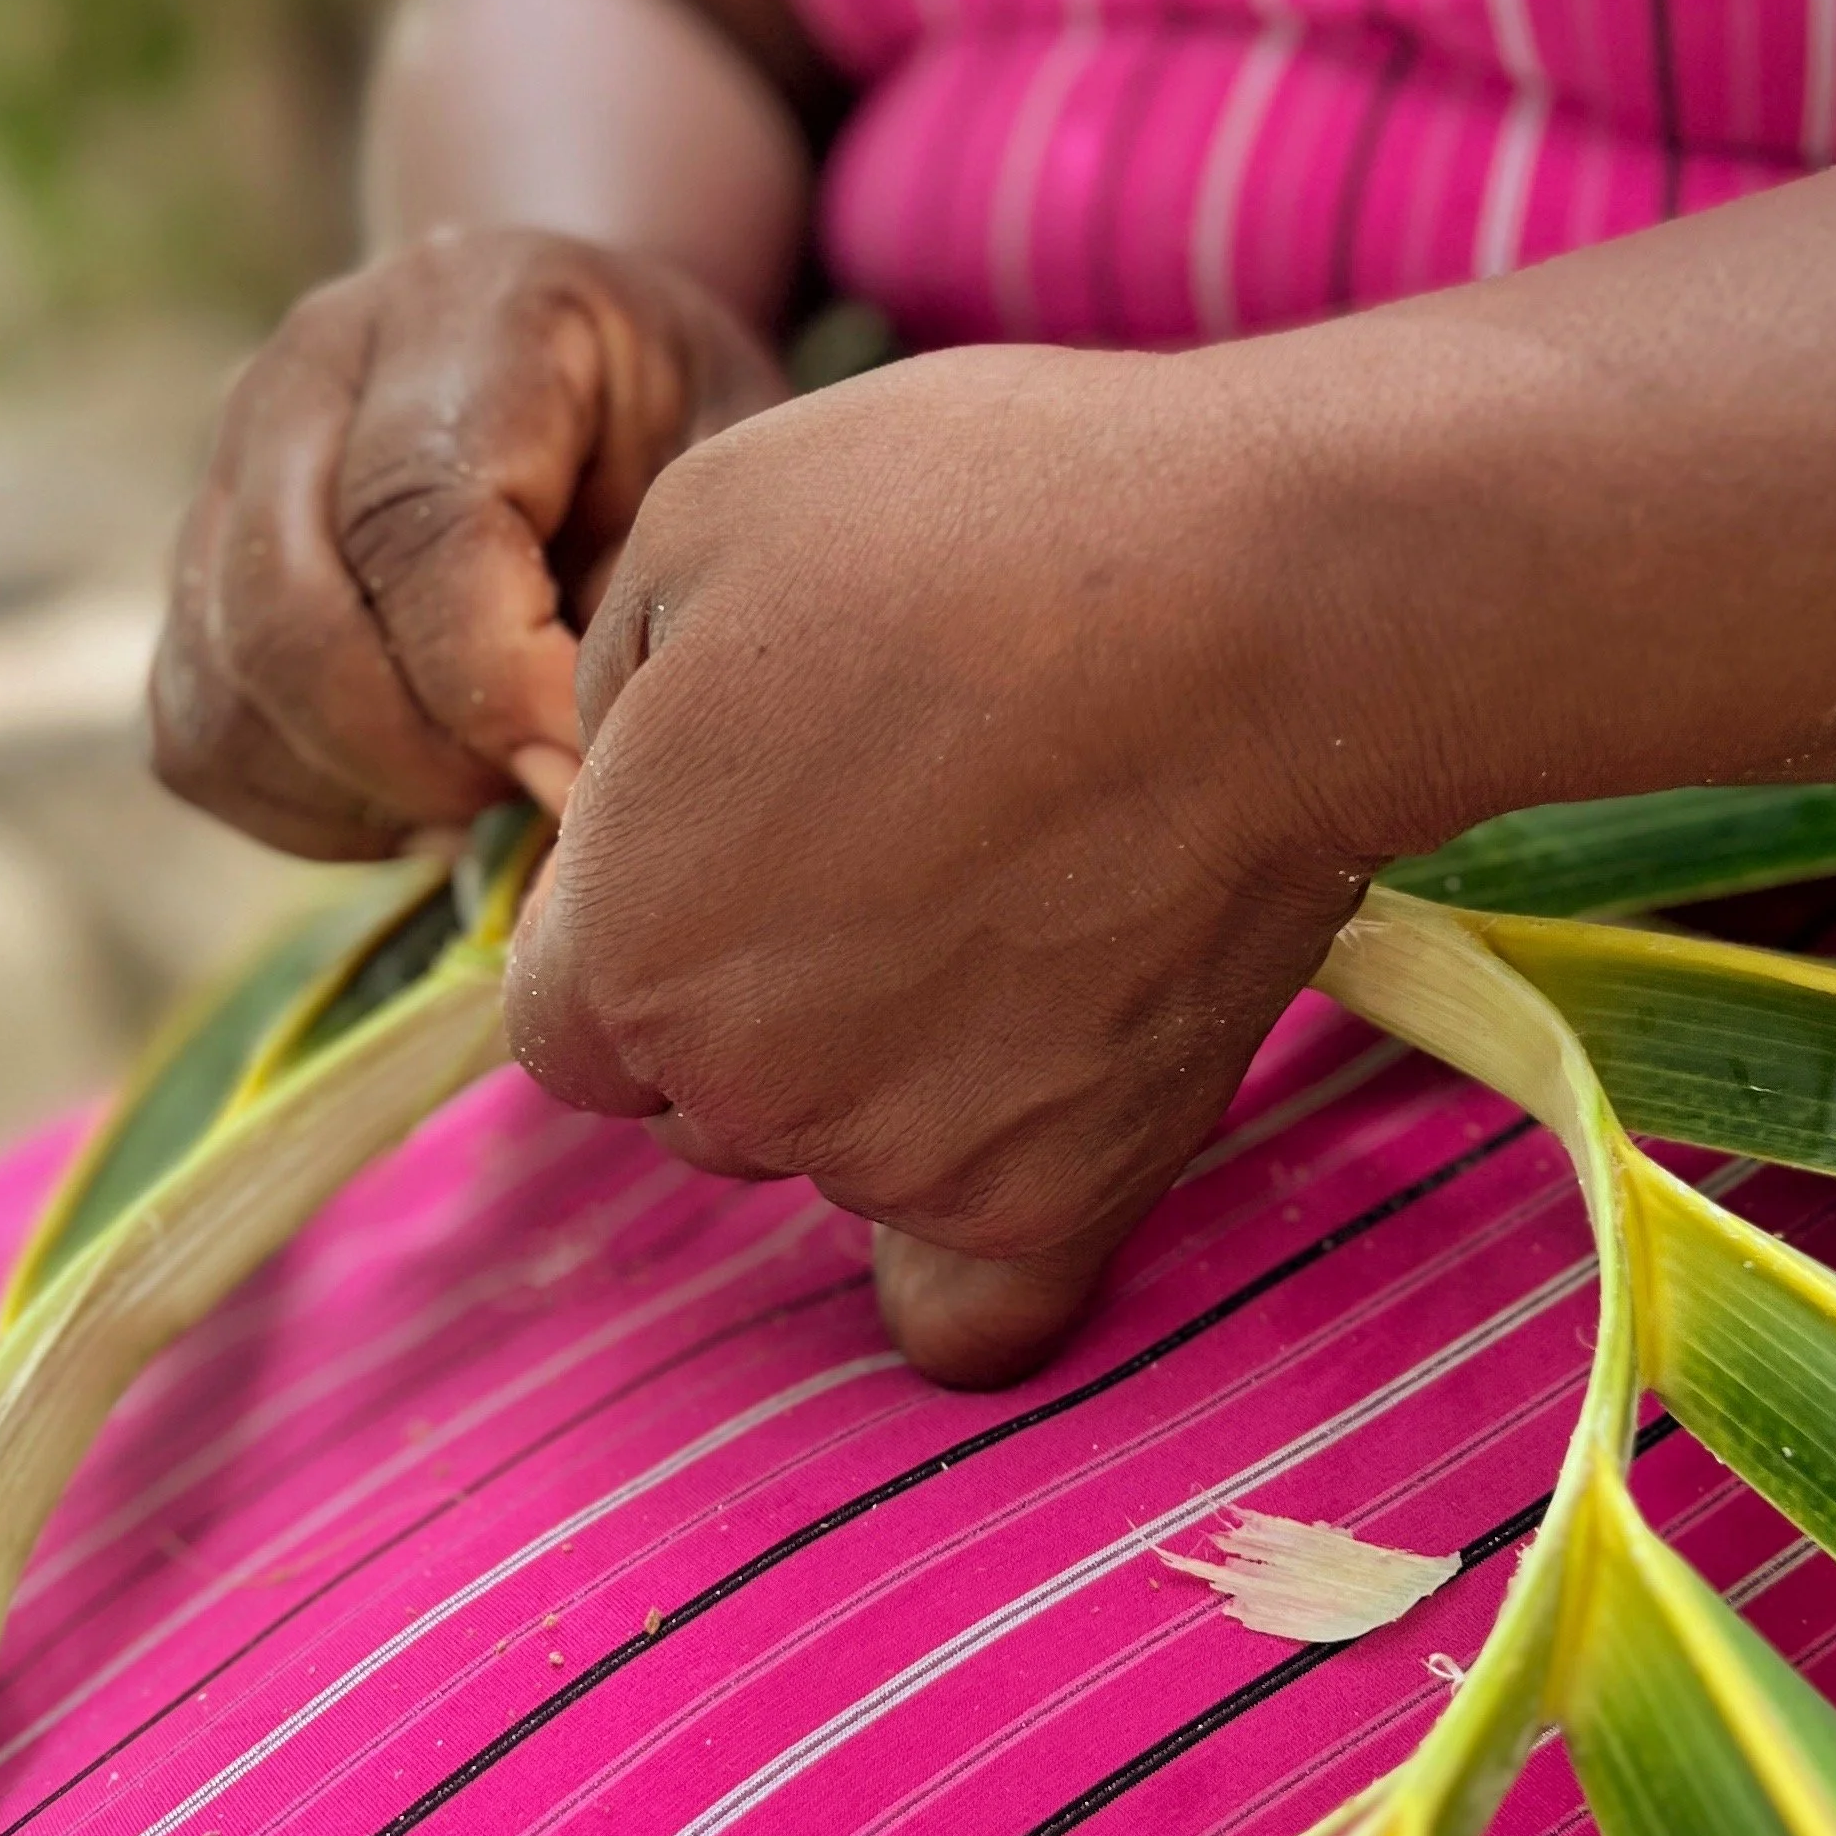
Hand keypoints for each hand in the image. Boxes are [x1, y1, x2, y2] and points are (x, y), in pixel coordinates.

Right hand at [150, 227, 783, 858]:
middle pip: (289, 619)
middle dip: (423, 761)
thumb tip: (565, 774)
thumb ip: (659, 594)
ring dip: (368, 792)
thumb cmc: (676, 429)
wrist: (577, 363)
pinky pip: (203, 740)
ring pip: (230, 693)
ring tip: (492, 788)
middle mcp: (309, 370)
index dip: (495, 685)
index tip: (582, 767)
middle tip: (539, 793)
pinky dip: (312, 810)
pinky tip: (420, 797)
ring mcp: (223, 467)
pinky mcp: (195, 574)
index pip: (416, 525)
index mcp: (465, 313)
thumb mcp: (731, 468)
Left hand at [505, 345, 1404, 1385]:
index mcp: (630, 951)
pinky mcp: (1054, 1209)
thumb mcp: (701, 531)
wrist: (1270, 609)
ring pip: (835, 1164)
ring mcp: (901, 1168)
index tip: (738, 858)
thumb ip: (610, 703)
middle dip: (756, 1005)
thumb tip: (622, 796)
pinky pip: (967, 1305)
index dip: (641, 935)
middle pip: (699, 1101)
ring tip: (1011, 912)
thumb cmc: (981, 530)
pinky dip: (980, 1234)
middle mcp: (743, 1095)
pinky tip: (1018, 1133)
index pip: (565, 1025)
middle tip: (901, 859)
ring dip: (880, 1085)